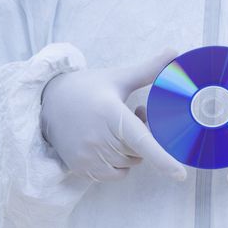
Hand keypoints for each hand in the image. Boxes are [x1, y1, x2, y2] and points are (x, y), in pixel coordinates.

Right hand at [40, 50, 186, 181]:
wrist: (47, 101)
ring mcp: (88, 156)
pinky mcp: (81, 168)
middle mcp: (98, 138)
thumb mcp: (118, 78)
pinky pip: (116, 175)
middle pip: (140, 151)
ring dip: (131, 150)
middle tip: (135, 115)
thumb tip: (176, 52)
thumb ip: (149, 70)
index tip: (180, 175)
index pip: (141, 141)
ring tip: (119, 128)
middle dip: (143, 137)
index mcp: (111, 114)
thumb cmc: (88, 88)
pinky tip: (109, 143)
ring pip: (130, 163)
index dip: (162, 159)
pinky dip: (119, 163)